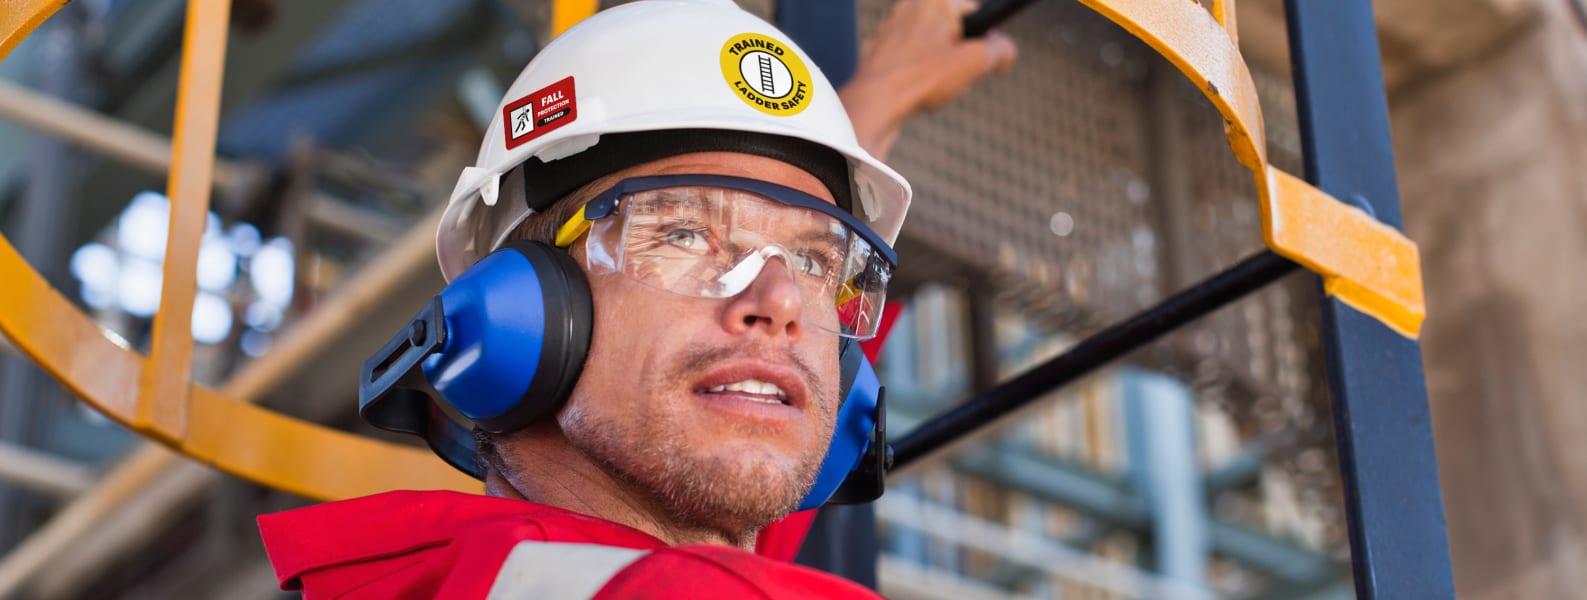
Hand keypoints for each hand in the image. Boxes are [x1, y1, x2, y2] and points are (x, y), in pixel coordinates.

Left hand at [839, 0, 1017, 158]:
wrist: (874, 103)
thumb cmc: (921, 78)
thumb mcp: (975, 63)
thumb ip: (999, 50)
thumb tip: (1005, 51)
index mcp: (935, 1)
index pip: (974, 12)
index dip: (984, 39)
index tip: (983, 59)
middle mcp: (909, 7)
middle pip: (950, 30)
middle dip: (957, 53)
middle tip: (955, 75)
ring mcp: (890, 27)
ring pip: (928, 46)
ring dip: (936, 65)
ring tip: (932, 85)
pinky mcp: (877, 49)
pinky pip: (908, 60)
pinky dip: (914, 74)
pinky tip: (913, 90)